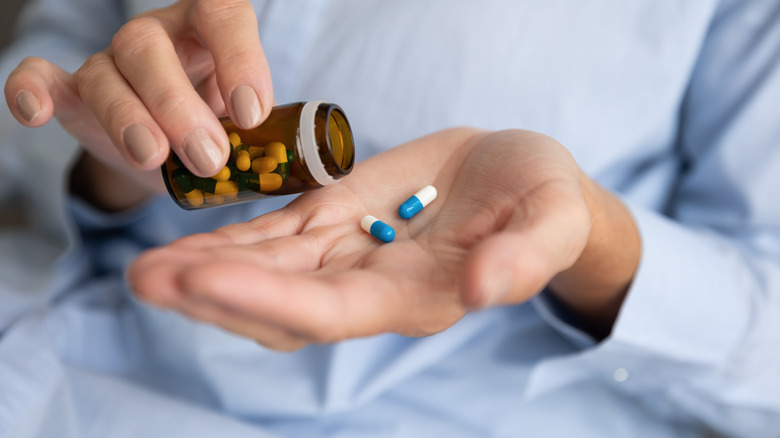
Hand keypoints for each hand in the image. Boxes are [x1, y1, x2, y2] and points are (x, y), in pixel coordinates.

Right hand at [4, 0, 272, 208]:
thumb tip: (320, 170)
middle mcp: (158, 37)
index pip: (222, 12)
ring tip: (156, 159)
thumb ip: (275, 137)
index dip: (238, 57)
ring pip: (107, 71)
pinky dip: (31, 89)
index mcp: (209, 31)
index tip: (253, 112)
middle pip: (151, 48)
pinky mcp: (73, 93)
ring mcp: (111, 62)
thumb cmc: (222, 131)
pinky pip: (41, 77)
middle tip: (209, 156)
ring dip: (130, 118)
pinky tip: (35, 111)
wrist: (176, 154)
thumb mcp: (253, 130)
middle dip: (179, 105)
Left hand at [128, 128, 639, 349]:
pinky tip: (188, 241)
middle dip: (214, 294)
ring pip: (268, 272)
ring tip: (145, 266)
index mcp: (418, 295)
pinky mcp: (339, 219)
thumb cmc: (545, 200)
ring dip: (207, 270)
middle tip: (146, 278)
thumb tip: (485, 290)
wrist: (523, 180)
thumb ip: (525, 257)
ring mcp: (350, 253)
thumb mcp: (552, 218)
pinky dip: (231, 241)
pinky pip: (277, 238)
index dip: (267, 297)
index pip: (332, 310)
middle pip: (281, 303)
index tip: (202, 278)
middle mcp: (372, 286)